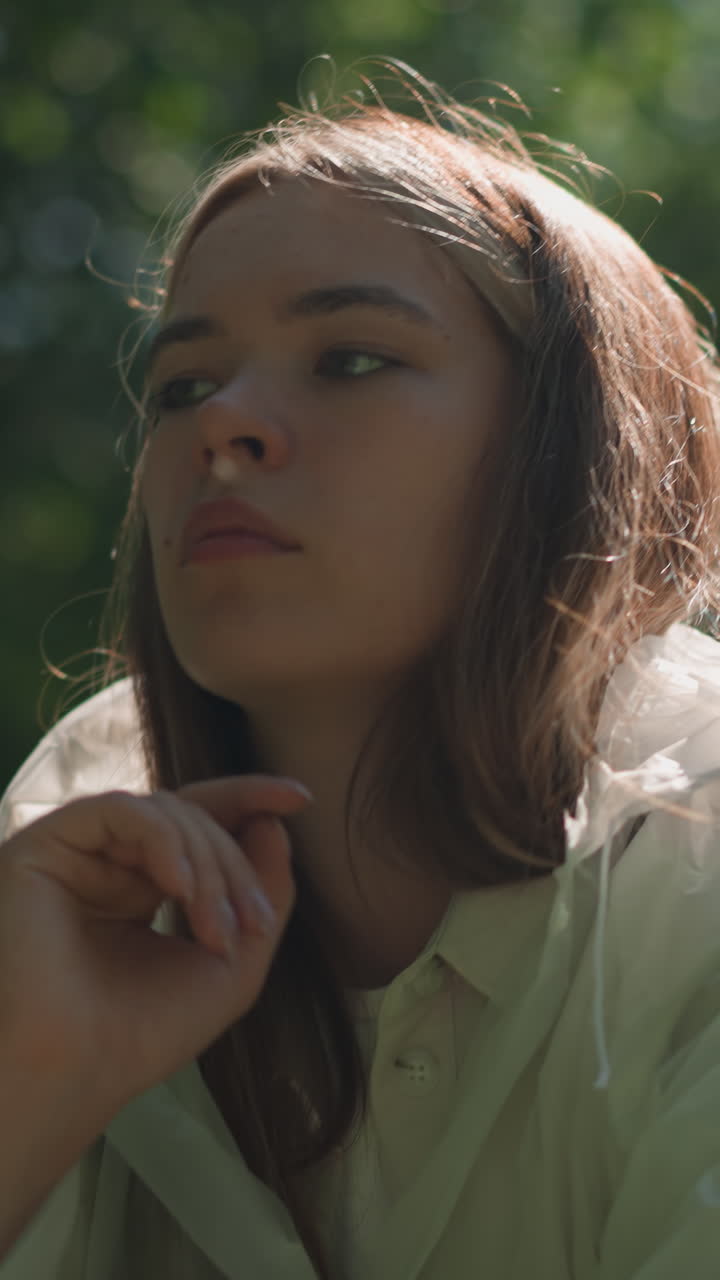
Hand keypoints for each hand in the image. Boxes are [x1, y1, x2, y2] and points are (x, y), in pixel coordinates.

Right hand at [0, 775, 311, 1121]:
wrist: (74, 1073)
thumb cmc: (143, 1034)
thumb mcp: (233, 964)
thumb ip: (264, 893)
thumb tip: (276, 821)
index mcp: (143, 884)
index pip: (199, 820)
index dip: (249, 799)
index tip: (301, 798)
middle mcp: (107, 861)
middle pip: (191, 817)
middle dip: (234, 864)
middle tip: (250, 924)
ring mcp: (76, 852)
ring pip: (163, 813)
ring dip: (208, 864)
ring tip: (215, 930)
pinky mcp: (44, 847)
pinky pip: (118, 811)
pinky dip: (162, 840)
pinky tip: (178, 887)